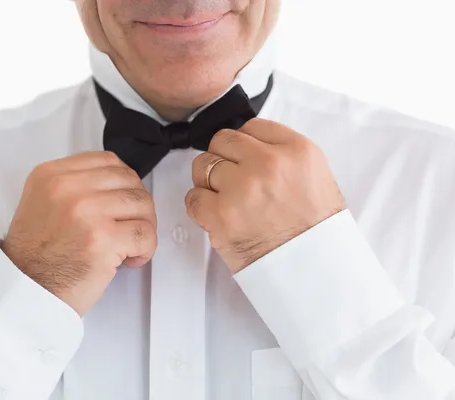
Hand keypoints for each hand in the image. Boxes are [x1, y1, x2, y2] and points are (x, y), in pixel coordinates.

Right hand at [1, 151, 156, 315]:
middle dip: (138, 207)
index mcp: (51, 174)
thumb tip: (118, 185)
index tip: (122, 204)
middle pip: (129, 181)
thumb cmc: (36, 257)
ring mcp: (85, 211)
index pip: (108, 161)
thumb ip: (75, 186)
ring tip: (130, 246)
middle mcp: (67, 187)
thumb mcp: (42, 203)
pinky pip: (145, 233)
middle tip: (130, 228)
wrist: (24, 293)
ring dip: (144, 227)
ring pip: (142, 204)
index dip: (124, 183)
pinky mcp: (103, 239)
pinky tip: (130, 260)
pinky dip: (146, 249)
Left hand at [185, 118, 344, 273]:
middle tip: (232, 180)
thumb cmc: (314, 228)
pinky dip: (200, 207)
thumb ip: (282, 153)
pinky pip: (193, 197)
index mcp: (296, 151)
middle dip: (223, 159)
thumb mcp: (314, 175)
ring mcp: (243, 189)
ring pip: (202, 165)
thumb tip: (247, 144)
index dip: (244, 145)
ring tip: (226, 199)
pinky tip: (217, 215)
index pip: (252, 126)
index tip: (245, 159)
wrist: (313, 269)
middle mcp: (269, 164)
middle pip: (222, 141)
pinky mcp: (221, 215)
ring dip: (208, 182)